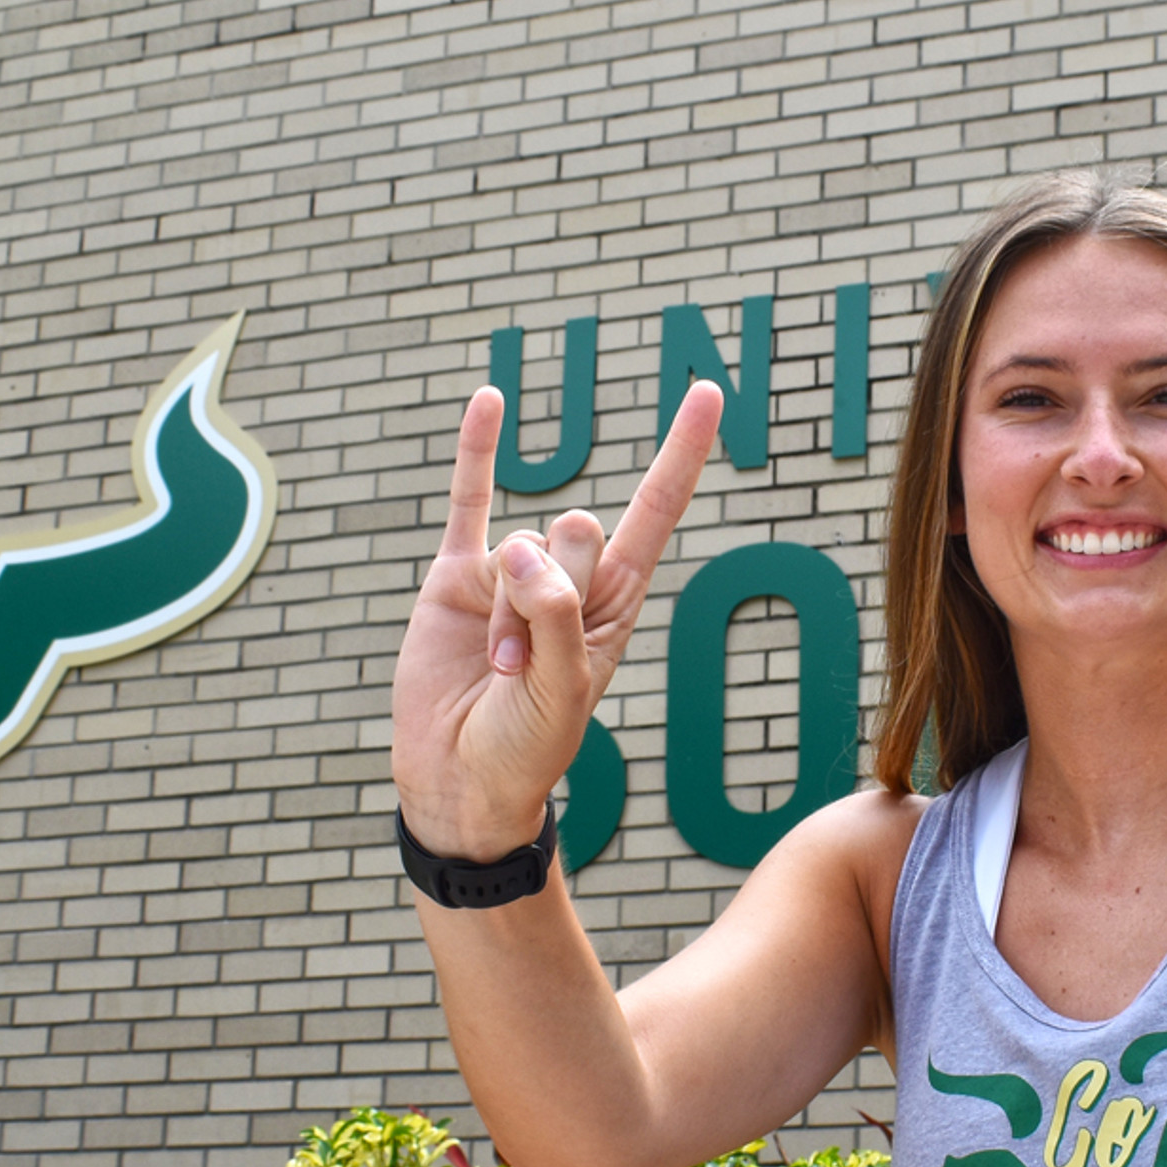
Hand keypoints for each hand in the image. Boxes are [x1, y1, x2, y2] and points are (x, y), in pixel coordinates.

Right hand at [392, 379, 724, 859]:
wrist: (460, 776)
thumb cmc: (527, 744)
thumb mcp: (562, 688)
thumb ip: (554, 614)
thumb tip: (520, 550)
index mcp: (617, 603)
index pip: (657, 511)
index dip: (682, 453)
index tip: (710, 390)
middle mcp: (571, 578)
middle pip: (577, 529)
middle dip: (553, 592)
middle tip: (528, 658)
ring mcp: (511, 572)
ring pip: (519, 541)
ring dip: (505, 610)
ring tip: (496, 664)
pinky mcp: (456, 575)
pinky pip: (470, 499)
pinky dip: (477, 450)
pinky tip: (490, 398)